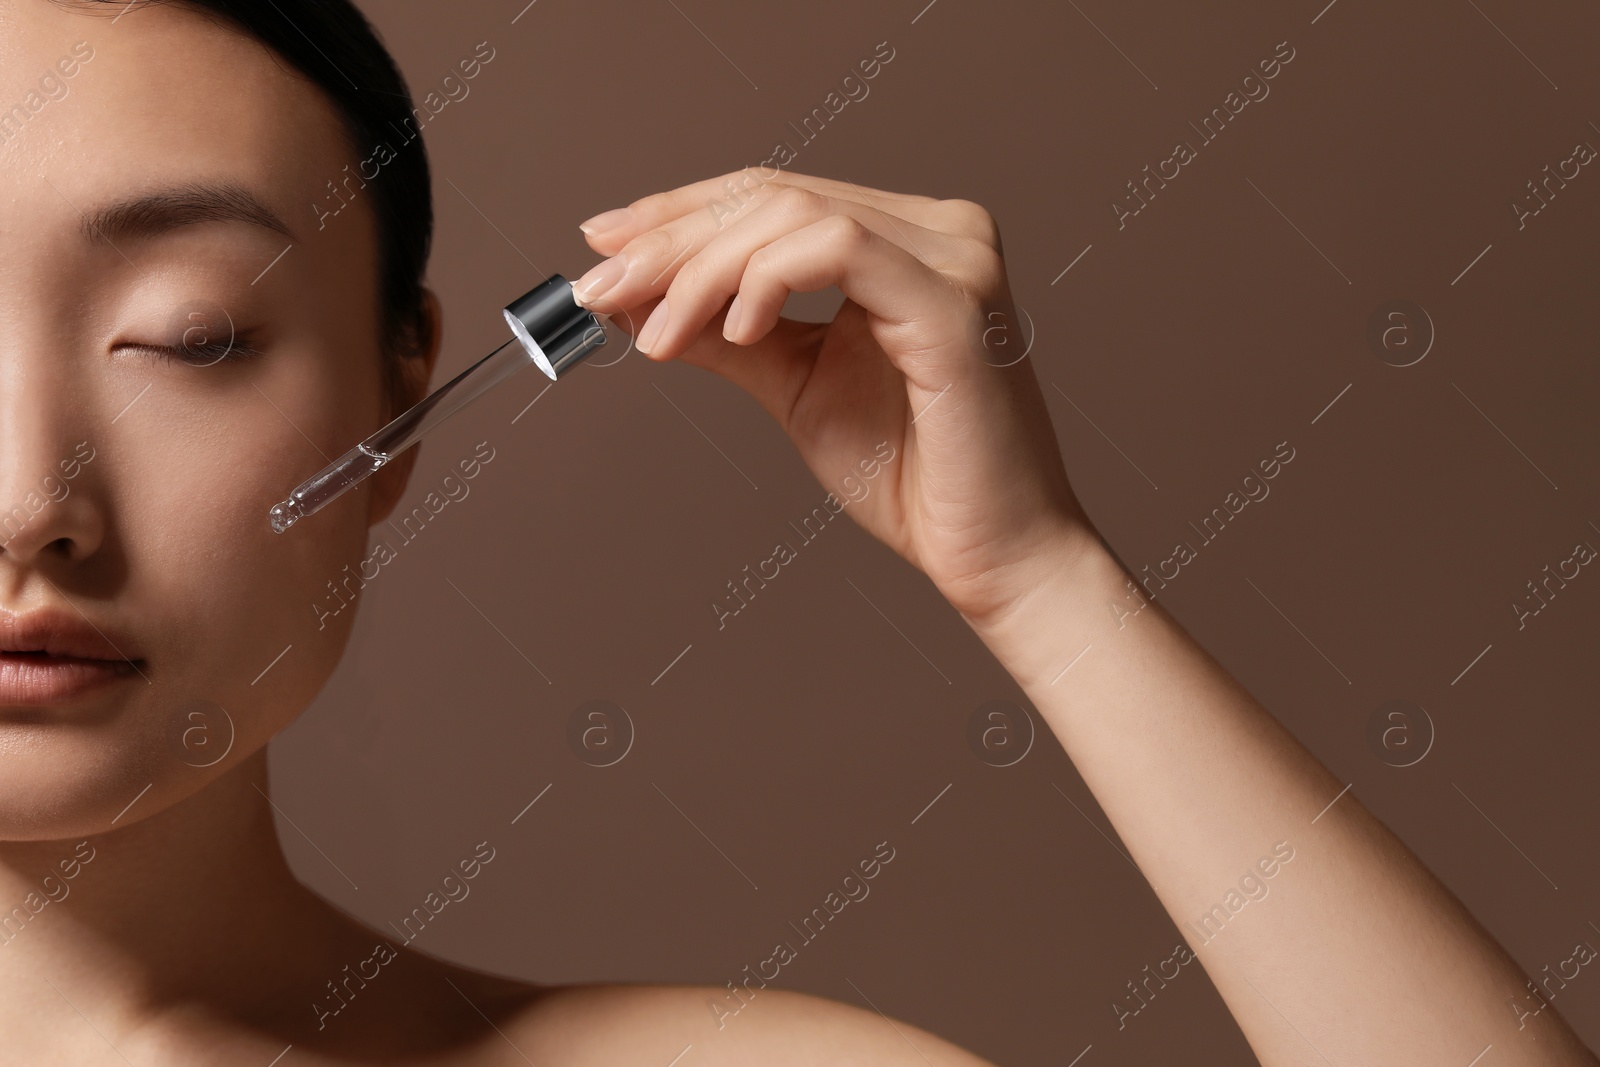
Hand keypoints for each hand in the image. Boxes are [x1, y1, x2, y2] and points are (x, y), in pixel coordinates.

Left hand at [572, 168, 1097, 625]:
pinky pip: (836, 249)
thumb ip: (728, 333)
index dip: (678, 212)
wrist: (991, 555)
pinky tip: (732, 328)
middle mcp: (938, 231)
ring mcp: (954, 258)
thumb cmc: (912, 477)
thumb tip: (641, 298)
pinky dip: (765, 278)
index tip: (601, 247)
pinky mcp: (954, 301)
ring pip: (793, 213)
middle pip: (773, 195)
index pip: (773, 195)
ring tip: (656, 334)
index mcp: (906, 241)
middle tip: (599, 290)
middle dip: (669, 241)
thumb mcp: (795, 386)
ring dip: (702, 268)